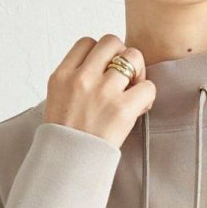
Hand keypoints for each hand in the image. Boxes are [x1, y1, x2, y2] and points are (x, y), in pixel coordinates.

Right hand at [43, 33, 156, 149]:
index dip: (100, 54)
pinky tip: (139, 108)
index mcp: (62, 75)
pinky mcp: (122, 109)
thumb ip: (75, 80)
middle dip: (121, 56)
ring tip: (133, 91)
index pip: (87, 42)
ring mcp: (102, 92)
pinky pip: (148, 86)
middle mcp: (82, 78)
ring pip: (133, 57)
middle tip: (124, 78)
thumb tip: (100, 67)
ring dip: (138, 72)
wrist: (67, 166)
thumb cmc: (65, 138)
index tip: (103, 71)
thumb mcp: (58, 100)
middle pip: (112, 41)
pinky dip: (147, 95)